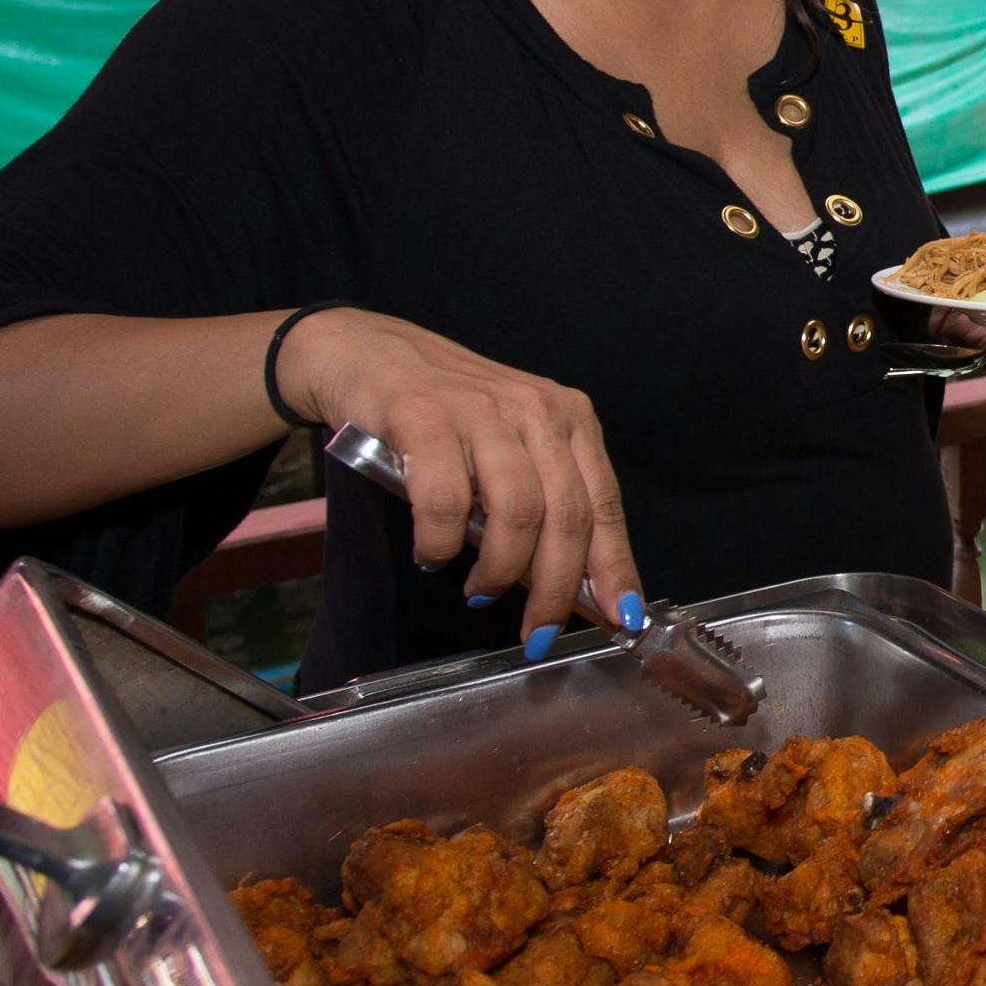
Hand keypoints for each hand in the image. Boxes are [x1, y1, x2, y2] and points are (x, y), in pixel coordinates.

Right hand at [280, 308, 641, 651]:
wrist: (365, 351)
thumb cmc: (445, 411)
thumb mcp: (509, 446)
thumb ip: (541, 502)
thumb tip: (570, 586)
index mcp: (568, 418)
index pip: (604, 504)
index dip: (615, 567)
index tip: (620, 618)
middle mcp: (535, 410)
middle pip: (566, 516)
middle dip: (554, 589)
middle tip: (536, 633)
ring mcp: (482, 411)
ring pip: (517, 512)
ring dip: (500, 571)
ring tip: (479, 592)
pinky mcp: (425, 417)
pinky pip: (446, 501)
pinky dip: (440, 542)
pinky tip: (431, 555)